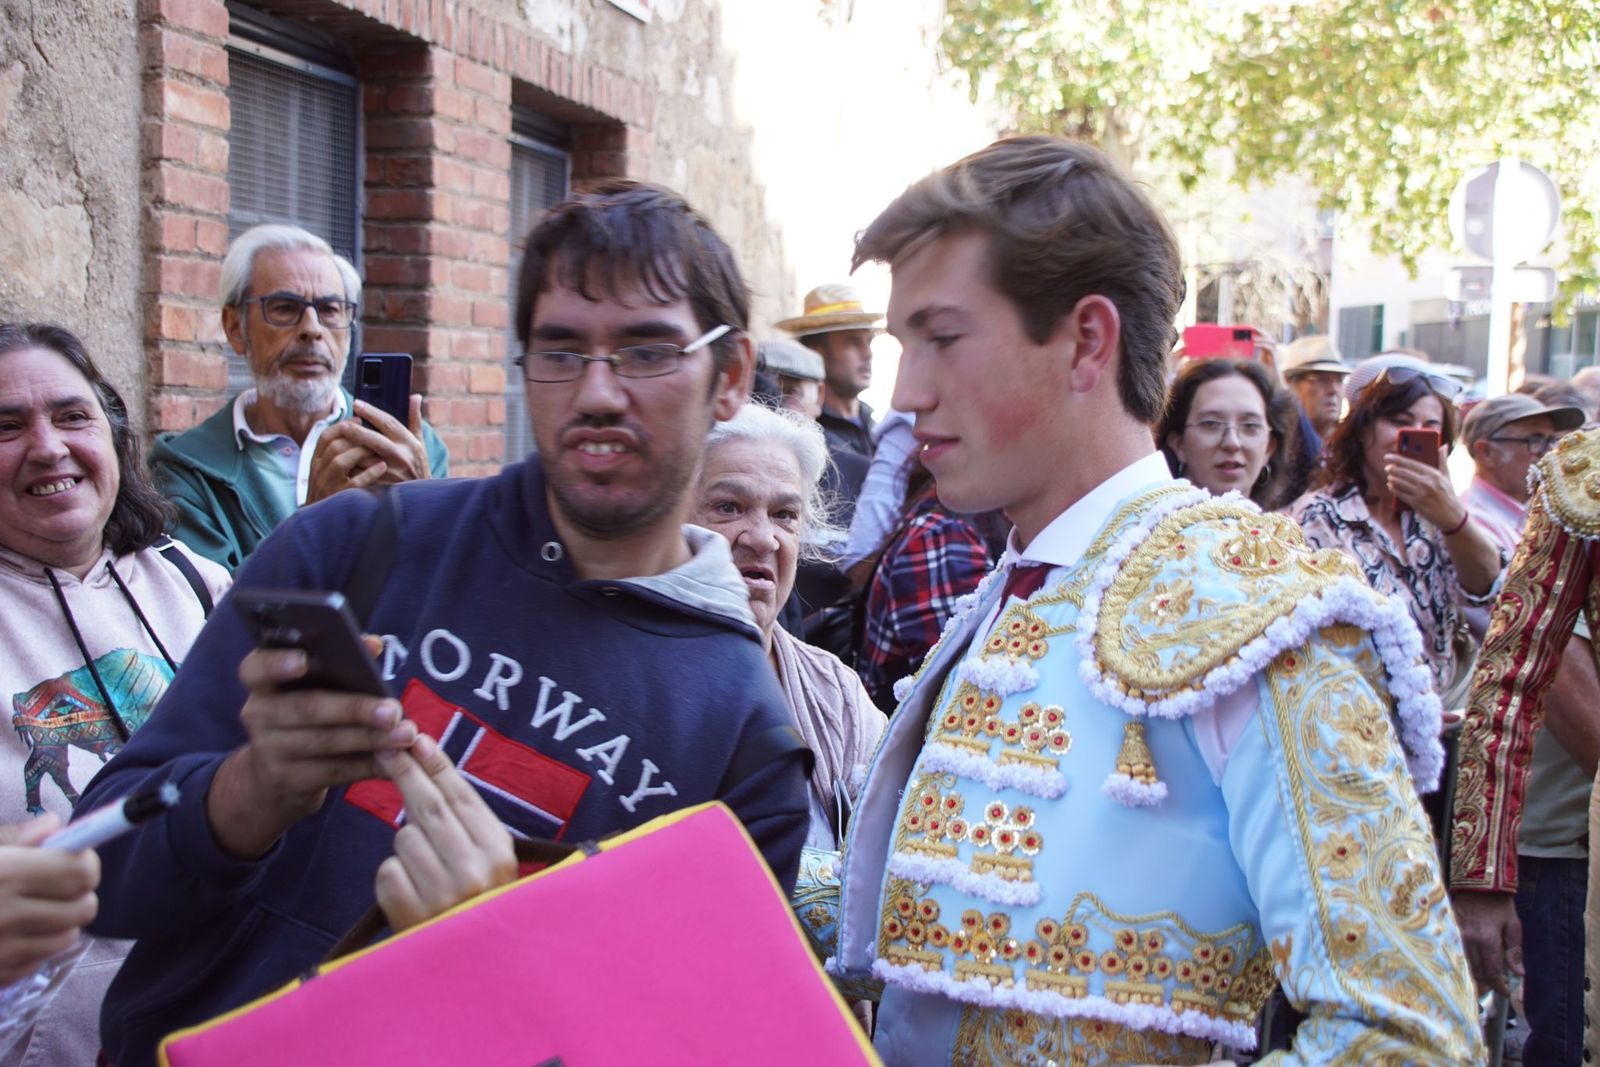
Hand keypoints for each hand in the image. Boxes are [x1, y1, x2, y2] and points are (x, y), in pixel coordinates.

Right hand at [0, 816, 99, 982]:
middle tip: (54, 886)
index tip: (76, 860)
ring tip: (33, 909)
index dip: (85, 864)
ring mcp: (1, 952)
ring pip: (69, 937)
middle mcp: (5, 916)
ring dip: (60, 922)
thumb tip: (57, 825)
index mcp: (5, 874)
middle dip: (77, 893)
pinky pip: (41, 961)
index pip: (81, 872)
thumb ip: (18, 838)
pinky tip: (12, 934)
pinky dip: (36, 947)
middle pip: (85, 908)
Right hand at [206, 642, 416, 858]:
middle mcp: (259, 714)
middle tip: (393, 710)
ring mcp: (271, 750)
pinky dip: (370, 764)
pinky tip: (397, 759)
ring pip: (327, 742)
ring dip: (371, 738)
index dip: (278, 663)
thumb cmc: (305, 711)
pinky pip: (336, 771)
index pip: (256, 668)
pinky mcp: (290, 780)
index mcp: (262, 682)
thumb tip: (373, 644)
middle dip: (354, 709)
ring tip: (405, 734)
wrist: (274, 774)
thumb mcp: (310, 685)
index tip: (303, 660)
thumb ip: (339, 660)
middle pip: (308, 708)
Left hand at [305, 396, 430, 503]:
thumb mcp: (419, 442)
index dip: (371, 412)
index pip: (388, 422)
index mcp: (409, 442)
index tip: (356, 404)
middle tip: (342, 423)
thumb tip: (415, 396)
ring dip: (351, 450)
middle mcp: (402, 456)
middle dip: (357, 431)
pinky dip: (351, 467)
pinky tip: (341, 461)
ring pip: (366, 458)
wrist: (423, 497)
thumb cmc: (418, 465)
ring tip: (337, 442)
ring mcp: (392, 472)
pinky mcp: (383, 485)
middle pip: (375, 440)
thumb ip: (415, 419)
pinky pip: (362, 475)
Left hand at [373, 734, 516, 932]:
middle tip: (387, 750)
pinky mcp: (410, 915)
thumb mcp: (491, 863)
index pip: (461, 795)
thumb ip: (467, 823)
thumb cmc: (481, 905)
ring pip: (404, 838)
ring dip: (407, 847)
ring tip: (426, 872)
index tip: (417, 739)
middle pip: (428, 806)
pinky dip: (394, 878)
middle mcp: (474, 870)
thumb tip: (428, 766)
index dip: (436, 764)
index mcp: (499, 852)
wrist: (477, 971)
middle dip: (406, 772)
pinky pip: (387, 871)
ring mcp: (441, 895)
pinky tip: (412, 893)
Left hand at [1384, 450, 1461, 529]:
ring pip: (1400, 483)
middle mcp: (1427, 482)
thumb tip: (1443, 446)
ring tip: (1389, 477)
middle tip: (1387, 468)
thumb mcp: (1447, 476)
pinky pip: (1400, 494)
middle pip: (1403, 473)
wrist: (1452, 515)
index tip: (1388, 456)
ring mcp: (1421, 493)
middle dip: (1392, 469)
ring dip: (1392, 479)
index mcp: (1434, 474)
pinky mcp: (1416, 503)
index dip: (1397, 459)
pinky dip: (1393, 489)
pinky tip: (1390, 486)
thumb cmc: (1448, 494)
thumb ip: (1443, 460)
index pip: (1411, 463)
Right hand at [1451, 889, 1521, 995]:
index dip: (1499, 986)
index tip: (1506, 992)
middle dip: (1488, 984)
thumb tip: (1519, 973)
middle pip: (1477, 972)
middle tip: (1498, 987)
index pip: (1492, 972)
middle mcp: (1469, 941)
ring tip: (1487, 980)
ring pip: (1466, 965)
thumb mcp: (1513, 925)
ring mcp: (1457, 936)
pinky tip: (1474, 966)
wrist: (1477, 881)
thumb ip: (1514, 951)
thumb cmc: (1499, 903)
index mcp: (1487, 939)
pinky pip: (1459, 954)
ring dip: (1477, 975)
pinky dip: (1467, 964)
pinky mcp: (1451, 931)